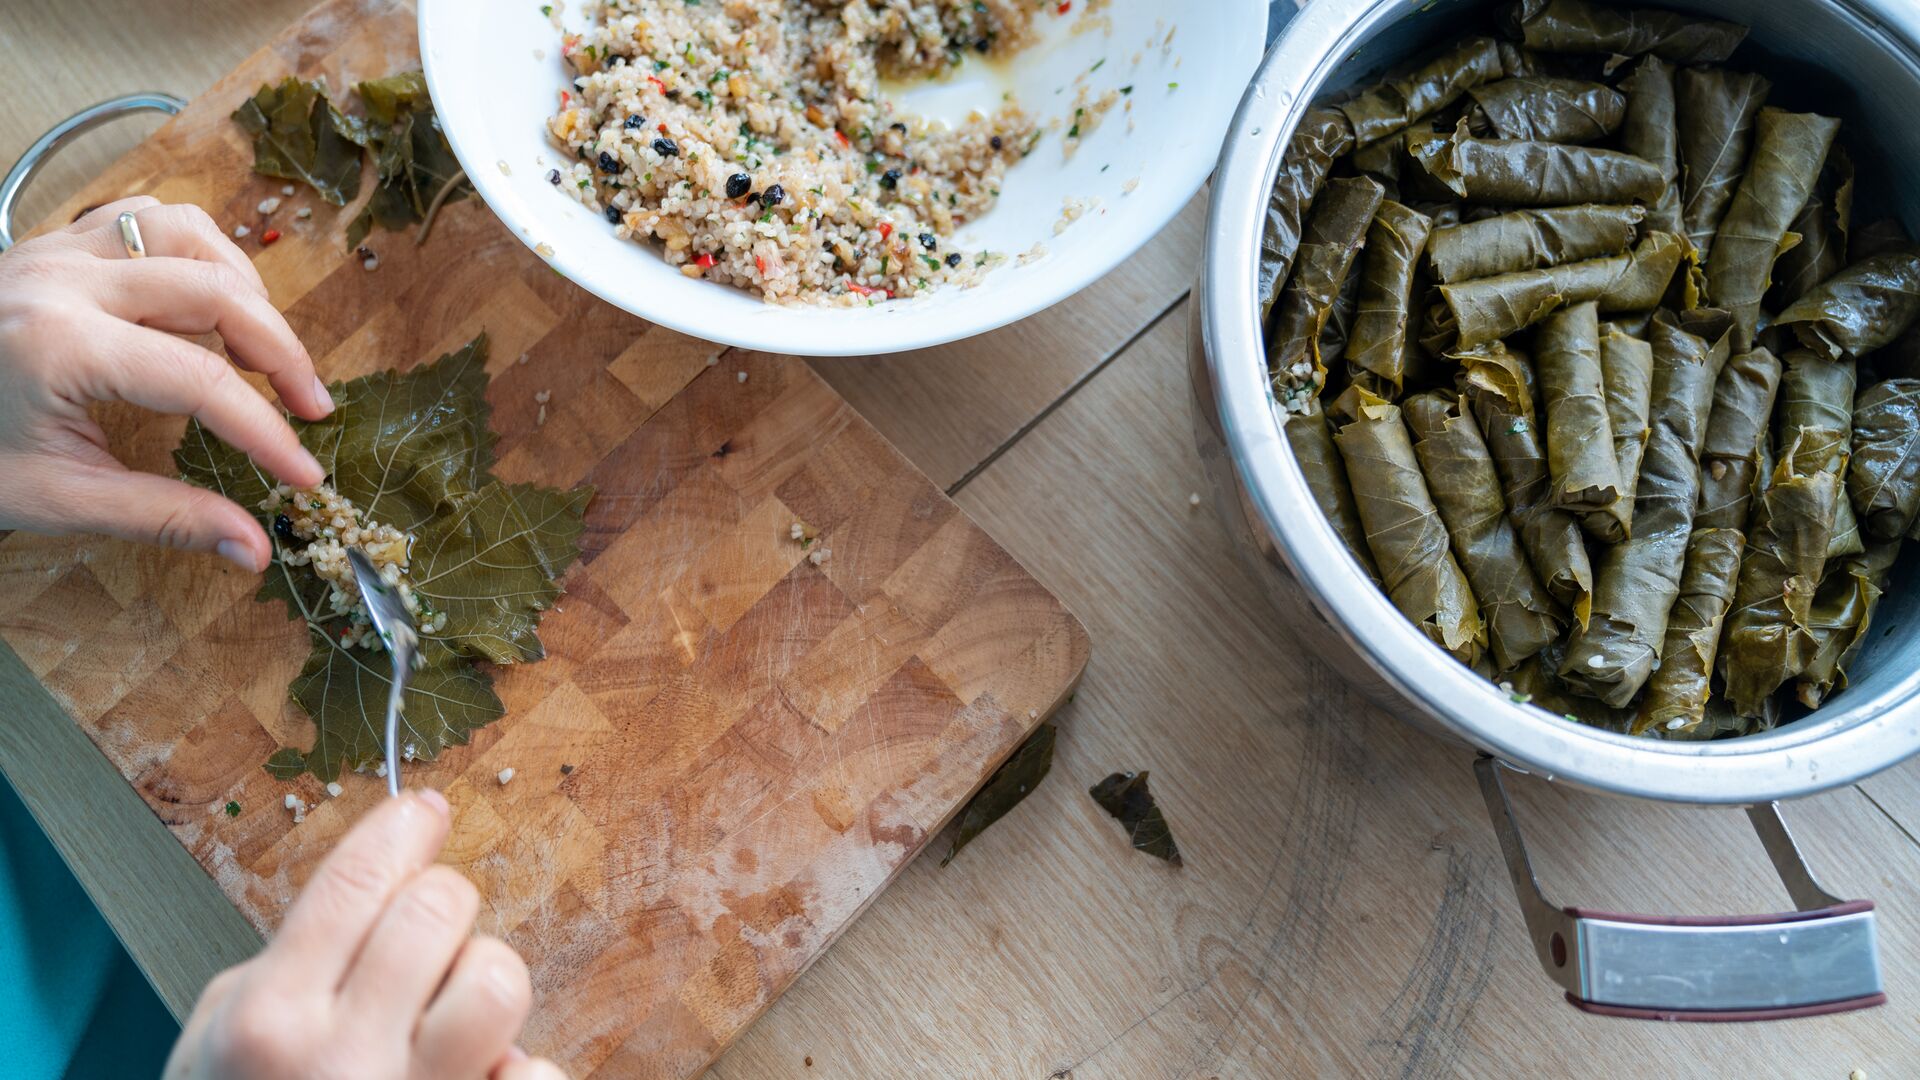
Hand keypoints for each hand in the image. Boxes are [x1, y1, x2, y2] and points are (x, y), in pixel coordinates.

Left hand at [0, 196, 331, 570]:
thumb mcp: (57, 498)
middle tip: (311, 408)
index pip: (200, 381)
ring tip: (263, 351)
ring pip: (191, 236)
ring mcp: (59, 250)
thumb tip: (253, 549)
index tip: (304, 474)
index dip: (266, 431)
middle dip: (281, 353)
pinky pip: (151, 219)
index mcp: (59, 346)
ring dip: (245, 291)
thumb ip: (164, 517)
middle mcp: (64, 280)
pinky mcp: (59, 242)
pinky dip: (199, 254)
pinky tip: (211, 302)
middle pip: (216, 292)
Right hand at [164, 790, 565, 1079]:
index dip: (403, 830)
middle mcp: (340, 1062)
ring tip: (446, 1010)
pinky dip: (515, 1071)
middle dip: (441, 903)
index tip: (424, 812)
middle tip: (427, 926)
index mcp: (268, 1022)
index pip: (360, 881)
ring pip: (498, 981)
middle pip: (440, 911)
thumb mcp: (221, 1036)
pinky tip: (475, 1079)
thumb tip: (389, 878)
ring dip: (481, 978)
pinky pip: (535, 1074)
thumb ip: (295, 958)